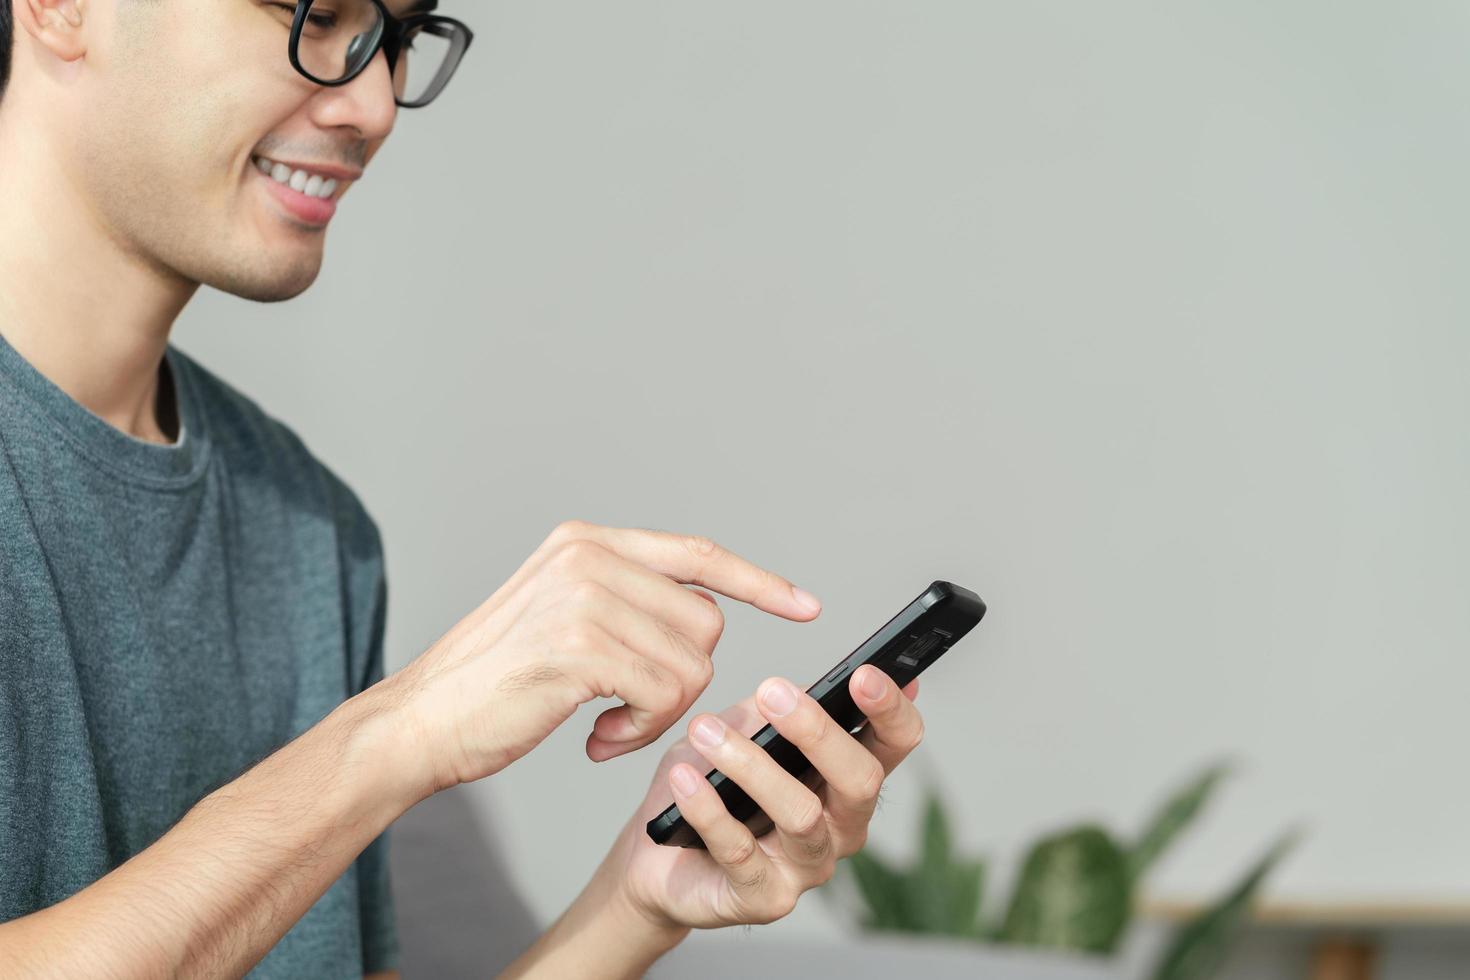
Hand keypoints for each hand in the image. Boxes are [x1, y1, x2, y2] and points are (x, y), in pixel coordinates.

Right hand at [377, 520, 821, 798]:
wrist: (419, 723)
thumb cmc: (494, 683)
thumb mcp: (561, 613)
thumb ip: (624, 598)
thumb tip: (703, 614)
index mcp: (587, 541)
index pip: (699, 553)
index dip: (759, 582)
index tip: (806, 605)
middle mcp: (589, 555)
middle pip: (706, 621)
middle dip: (684, 679)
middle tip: (629, 709)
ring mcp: (584, 596)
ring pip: (691, 663)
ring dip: (659, 714)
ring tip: (606, 724)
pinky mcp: (580, 646)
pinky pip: (664, 695)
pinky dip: (640, 732)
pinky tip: (596, 738)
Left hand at [595, 665, 922, 930]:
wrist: (659, 860)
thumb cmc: (711, 788)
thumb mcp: (737, 732)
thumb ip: (768, 712)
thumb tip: (789, 688)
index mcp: (848, 779)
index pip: (894, 743)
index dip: (890, 709)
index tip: (864, 674)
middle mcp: (842, 826)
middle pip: (861, 781)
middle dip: (818, 731)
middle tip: (772, 692)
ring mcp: (808, 867)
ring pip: (801, 815)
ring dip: (751, 765)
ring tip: (705, 730)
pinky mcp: (767, 898)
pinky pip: (741, 851)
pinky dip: (709, 808)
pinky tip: (684, 779)